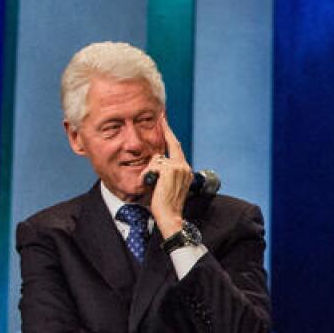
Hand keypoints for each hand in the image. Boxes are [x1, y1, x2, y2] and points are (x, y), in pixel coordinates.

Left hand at [148, 114, 193, 237]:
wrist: (170, 216)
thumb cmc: (165, 204)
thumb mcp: (167, 185)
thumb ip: (166, 171)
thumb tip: (156, 161)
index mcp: (186, 170)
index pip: (177, 147)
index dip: (170, 133)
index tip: (164, 120)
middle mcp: (185, 166)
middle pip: (170, 146)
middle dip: (165, 130)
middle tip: (161, 116)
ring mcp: (179, 167)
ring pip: (158, 158)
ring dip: (150, 170)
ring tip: (150, 184)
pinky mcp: (171, 170)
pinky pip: (154, 166)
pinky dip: (148, 175)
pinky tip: (150, 184)